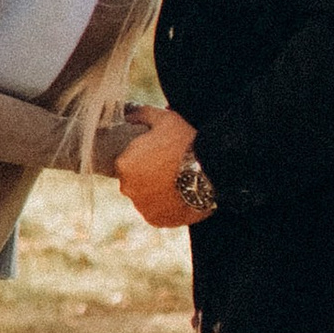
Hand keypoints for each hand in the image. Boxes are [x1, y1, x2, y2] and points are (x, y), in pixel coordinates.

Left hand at [115, 105, 212, 228]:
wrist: (210, 171)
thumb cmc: (185, 142)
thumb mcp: (165, 119)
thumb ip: (142, 114)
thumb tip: (129, 112)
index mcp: (124, 163)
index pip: (127, 162)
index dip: (143, 158)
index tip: (159, 155)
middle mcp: (127, 188)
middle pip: (134, 181)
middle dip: (148, 175)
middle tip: (169, 168)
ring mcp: (142, 206)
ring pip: (145, 197)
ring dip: (156, 192)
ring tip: (177, 183)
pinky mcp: (156, 220)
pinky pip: (157, 212)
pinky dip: (165, 206)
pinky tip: (179, 196)